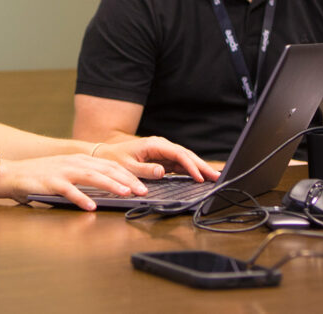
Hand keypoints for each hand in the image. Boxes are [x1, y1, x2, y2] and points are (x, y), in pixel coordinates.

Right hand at [0, 155, 149, 210]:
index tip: (142, 185)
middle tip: (142, 191)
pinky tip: (91, 206)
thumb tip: (109, 186)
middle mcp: (74, 162)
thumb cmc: (42, 175)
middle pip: (105, 169)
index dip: (128, 174)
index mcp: (80, 159)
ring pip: (91, 176)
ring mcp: (62, 171)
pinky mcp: (50, 182)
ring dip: (110, 185)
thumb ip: (86, 176)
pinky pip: (68, 190)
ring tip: (124, 194)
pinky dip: (81, 198)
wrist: (13, 173)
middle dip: (126, 180)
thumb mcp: (68, 171)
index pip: (110, 165)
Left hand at [94, 137, 219, 182]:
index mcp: (154, 145)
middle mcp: (161, 146)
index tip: (200, 176)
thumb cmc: (116, 160)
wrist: (106, 155)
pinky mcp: (163, 159)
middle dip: (201, 165)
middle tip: (216, 176)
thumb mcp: (128, 166)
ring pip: (185, 159)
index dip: (191, 165)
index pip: (178, 154)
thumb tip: (162, 172)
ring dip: (199, 168)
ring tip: (213, 177)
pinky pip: (179, 164)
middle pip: (186, 155)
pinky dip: (191, 170)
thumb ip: (145, 170)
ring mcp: (163, 152)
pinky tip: (200, 176)